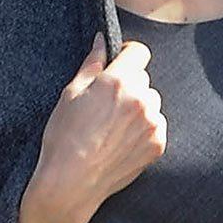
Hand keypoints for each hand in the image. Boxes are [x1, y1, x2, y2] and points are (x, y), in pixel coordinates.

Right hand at [25, 36, 165, 222]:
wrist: (71, 182)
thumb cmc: (64, 136)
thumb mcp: (70, 94)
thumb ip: (91, 64)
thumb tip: (101, 40)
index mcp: (117, 82)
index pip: (139, 52)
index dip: (127, 54)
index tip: (117, 63)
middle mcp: (141, 100)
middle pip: (143, 79)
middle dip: (128, 84)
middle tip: (105, 103)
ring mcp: (153, 124)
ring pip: (151, 102)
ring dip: (138, 107)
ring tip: (112, 125)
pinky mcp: (158, 145)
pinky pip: (155, 125)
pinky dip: (142, 128)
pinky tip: (120, 140)